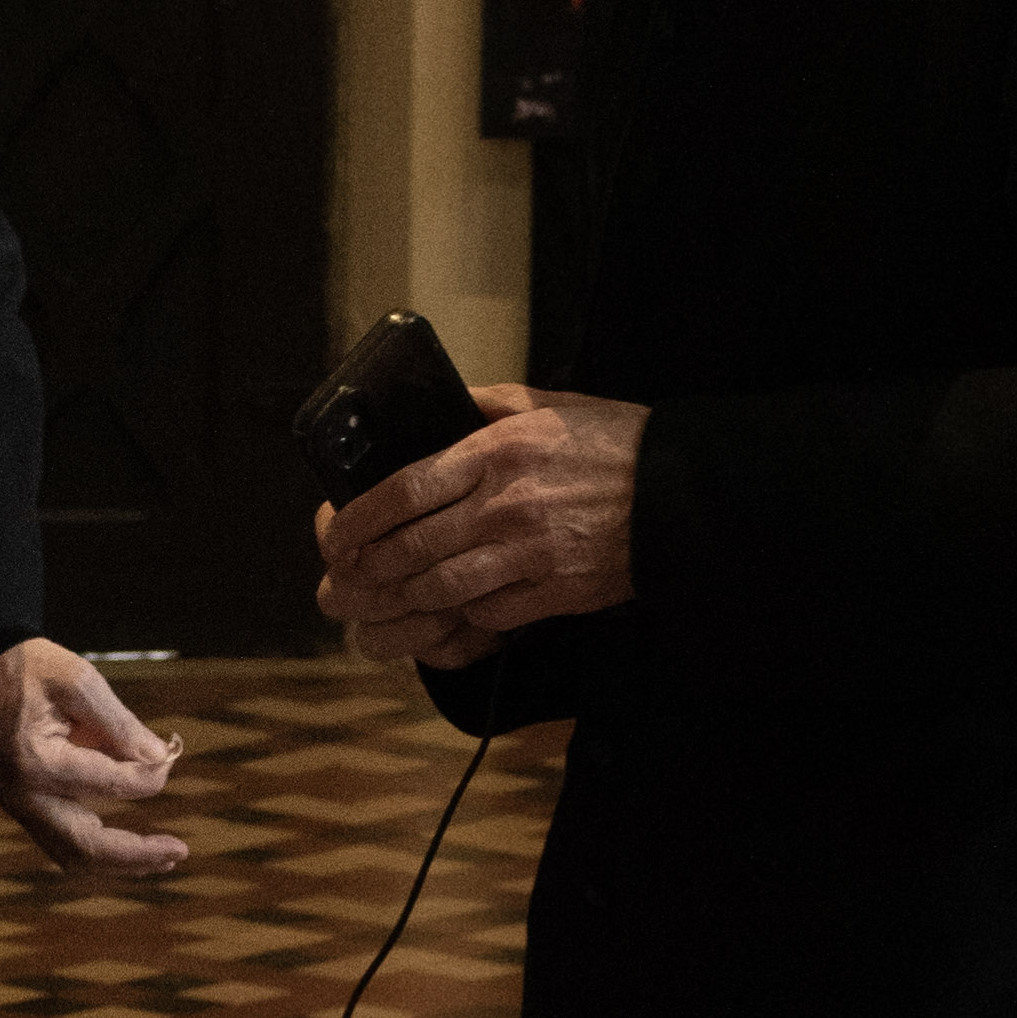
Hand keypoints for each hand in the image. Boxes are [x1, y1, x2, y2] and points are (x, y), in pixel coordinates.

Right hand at [0, 637, 188, 879]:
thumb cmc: (29, 674)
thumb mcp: (77, 681)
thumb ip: (120, 723)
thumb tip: (160, 758)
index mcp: (35, 761)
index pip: (108, 783)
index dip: (147, 775)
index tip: (168, 756)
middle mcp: (24, 796)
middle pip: (85, 845)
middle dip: (137, 853)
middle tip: (179, 851)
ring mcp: (21, 810)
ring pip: (74, 856)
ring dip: (121, 864)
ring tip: (165, 860)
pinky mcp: (27, 812)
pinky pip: (65, 847)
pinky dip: (101, 855)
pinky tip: (135, 854)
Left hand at [316, 388, 647, 670]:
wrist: (679, 493)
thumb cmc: (614, 444)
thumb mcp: (548, 405)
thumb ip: (487, 405)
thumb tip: (441, 404)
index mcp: (497, 454)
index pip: (404, 489)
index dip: (359, 518)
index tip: (337, 531)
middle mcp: (505, 506)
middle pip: (412, 547)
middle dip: (370, 566)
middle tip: (349, 574)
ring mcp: (529, 554)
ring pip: (442, 588)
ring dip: (406, 597)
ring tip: (387, 598)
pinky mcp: (555, 592)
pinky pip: (490, 613)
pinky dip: (465, 613)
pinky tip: (456, 605)